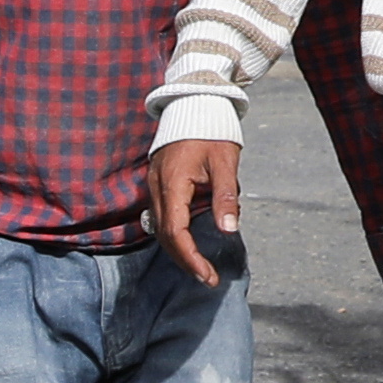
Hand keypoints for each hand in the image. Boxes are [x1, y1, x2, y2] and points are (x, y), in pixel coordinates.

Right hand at [149, 132, 240, 286]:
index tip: (208, 276)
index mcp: (173, 183)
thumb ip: (225, 198)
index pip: (176, 232)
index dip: (191, 258)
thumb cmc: (211, 132)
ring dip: (179, 250)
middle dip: (186, 260)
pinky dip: (175, 235)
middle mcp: (157, 188)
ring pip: (161, 229)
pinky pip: (161, 217)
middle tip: (208, 278)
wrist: (193, 105)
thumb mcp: (225, 164)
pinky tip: (190, 242)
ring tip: (201, 266)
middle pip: (165, 236)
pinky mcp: (157, 184)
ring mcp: (154, 186)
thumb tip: (229, 229)